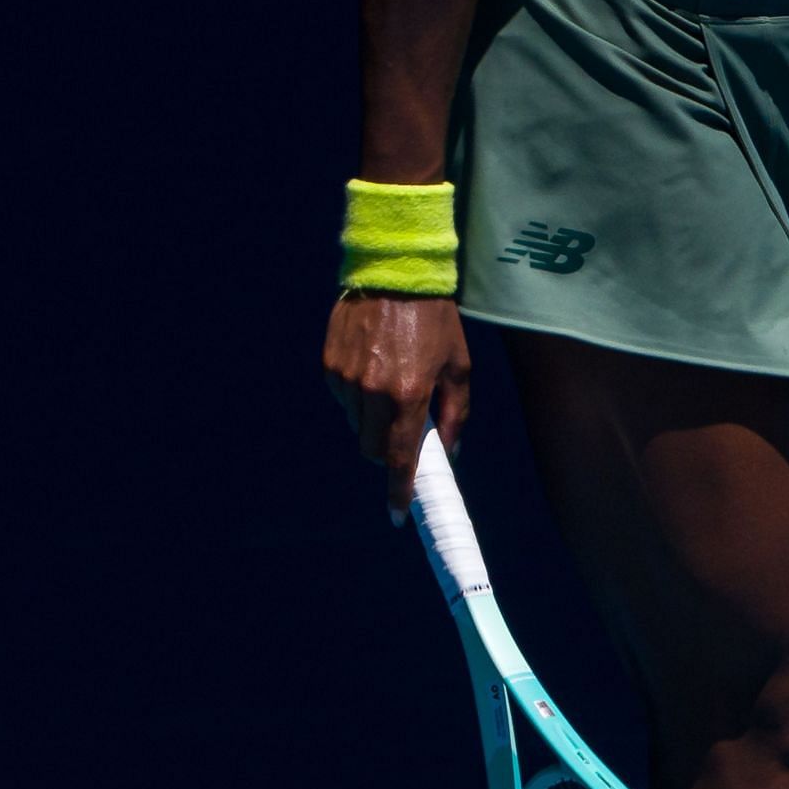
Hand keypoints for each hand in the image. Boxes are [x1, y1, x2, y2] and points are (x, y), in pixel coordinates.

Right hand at [323, 292, 471, 523]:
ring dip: (371, 420)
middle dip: (385, 452)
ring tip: (391, 384)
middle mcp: (372, 391)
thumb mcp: (458, 365)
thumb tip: (449, 451)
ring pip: (354, 424)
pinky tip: (373, 369)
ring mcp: (346, 378)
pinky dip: (356, 397)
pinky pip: (342, 399)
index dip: (398, 492)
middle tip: (402, 432)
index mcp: (408, 394)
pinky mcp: (329, 364)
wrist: (395, 272)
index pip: (399, 459)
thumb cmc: (435, 319)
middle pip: (370, 450)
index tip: (398, 516)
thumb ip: (455, 413)